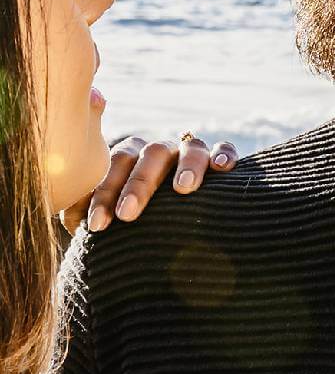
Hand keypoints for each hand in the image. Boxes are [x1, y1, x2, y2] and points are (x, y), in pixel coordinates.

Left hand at [60, 134, 239, 235]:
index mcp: (132, 159)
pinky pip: (226, 149)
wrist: (179, 222)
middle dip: (137, 186)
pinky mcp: (221, 160)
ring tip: (183, 189)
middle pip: (148, 156)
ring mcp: (191, 154)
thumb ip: (91, 214)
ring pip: (189, 148)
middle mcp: (160, 152)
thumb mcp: (113, 217)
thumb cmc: (139, 221)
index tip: (97, 225)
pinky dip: (225, 154)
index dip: (104, 194)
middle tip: (128, 216)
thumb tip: (70, 221)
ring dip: (186, 167)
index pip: (115, 167)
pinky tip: (223, 168)